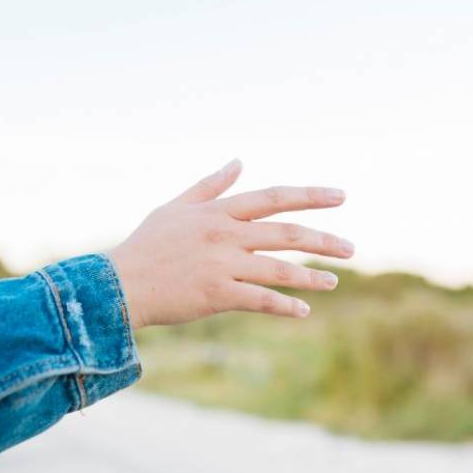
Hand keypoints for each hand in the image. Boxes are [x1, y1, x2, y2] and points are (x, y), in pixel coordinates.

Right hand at [109, 159, 353, 328]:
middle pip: (285, 233)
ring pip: (279, 268)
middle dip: (323, 239)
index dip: (309, 195)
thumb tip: (238, 161)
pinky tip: (303, 311)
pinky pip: (261, 300)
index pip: (272, 198)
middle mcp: (224, 235)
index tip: (340, 196)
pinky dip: (284, 305)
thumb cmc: (146, 244)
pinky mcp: (217, 295)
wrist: (120, 284)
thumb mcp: (175, 207)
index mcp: (217, 212)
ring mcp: (222, 265)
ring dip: (311, 275)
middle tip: (351, 248)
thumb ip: (210, 185)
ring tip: (334, 281)